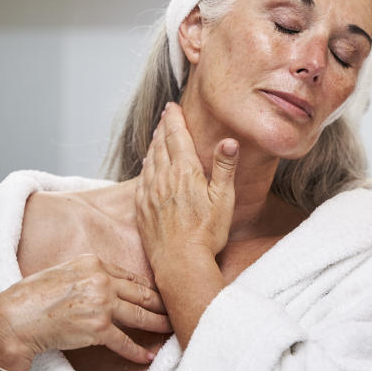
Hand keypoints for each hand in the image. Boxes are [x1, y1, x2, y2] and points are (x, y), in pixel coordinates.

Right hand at [0, 253, 172, 370]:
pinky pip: (123, 341)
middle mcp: (101, 280)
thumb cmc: (34, 296)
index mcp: (95, 263)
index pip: (130, 276)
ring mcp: (101, 303)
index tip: (161, 295)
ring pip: (140, 315)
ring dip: (158, 324)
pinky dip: (137, 351)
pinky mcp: (97, 327)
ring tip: (172, 329)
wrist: (16, 317)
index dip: (149, 288)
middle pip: (142, 293)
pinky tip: (147, 356)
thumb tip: (109, 284)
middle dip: (162, 303)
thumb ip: (90, 274)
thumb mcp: (65, 271)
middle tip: (177, 309)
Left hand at [134, 102, 238, 266]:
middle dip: (163, 127)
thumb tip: (229, 140)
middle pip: (161, 144)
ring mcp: (149, 194)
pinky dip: (145, 165)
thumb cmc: (206, 234)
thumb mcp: (223, 199)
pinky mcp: (142, 209)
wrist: (180, 264)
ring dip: (154, 144)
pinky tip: (147, 165)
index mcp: (184, 172)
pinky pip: (141, 179)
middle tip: (165, 116)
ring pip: (150, 160)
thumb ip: (225, 167)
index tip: (173, 106)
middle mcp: (163, 178)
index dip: (175, 119)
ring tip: (157, 134)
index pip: (177, 137)